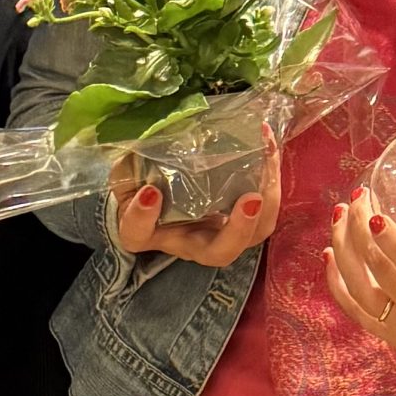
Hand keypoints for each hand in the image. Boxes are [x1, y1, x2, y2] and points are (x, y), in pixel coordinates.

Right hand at [109, 155, 279, 267]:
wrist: (155, 187)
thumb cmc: (137, 182)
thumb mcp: (124, 173)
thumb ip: (129, 165)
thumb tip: (149, 142)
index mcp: (146, 231)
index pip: (138, 233)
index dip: (142, 217)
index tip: (149, 192)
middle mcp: (188, 241)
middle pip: (218, 253)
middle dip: (238, 230)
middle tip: (250, 199)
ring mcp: (219, 232)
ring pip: (253, 236)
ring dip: (268, 203)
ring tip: (268, 161)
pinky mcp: (242, 216)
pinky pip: (265, 209)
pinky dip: (271, 179)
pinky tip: (269, 145)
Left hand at [323, 155, 395, 381]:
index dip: (392, 243)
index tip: (372, 213)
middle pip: (382, 274)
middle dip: (360, 232)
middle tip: (357, 197)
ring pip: (362, 293)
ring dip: (345, 252)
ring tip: (340, 217)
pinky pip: (358, 313)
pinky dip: (339, 285)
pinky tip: (332, 254)